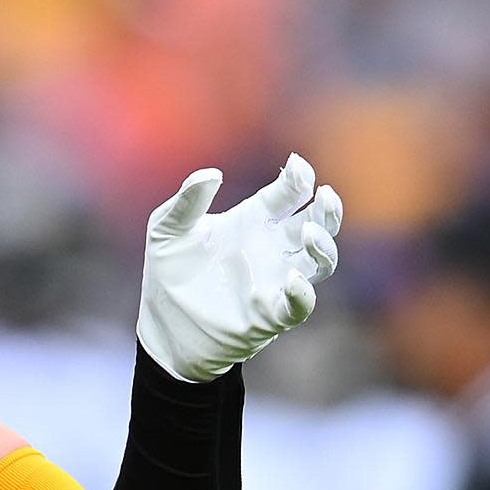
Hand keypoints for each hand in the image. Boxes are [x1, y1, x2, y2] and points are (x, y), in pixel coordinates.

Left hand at [136, 153, 342, 382]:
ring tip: (307, 231)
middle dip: (327, 209)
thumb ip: (188, 201)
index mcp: (253, 220)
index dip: (298, 178)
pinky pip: (300, 305)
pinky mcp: (270, 315)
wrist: (162, 323)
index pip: (288, 194)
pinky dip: (303, 293)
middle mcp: (272, 248)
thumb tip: (212, 174)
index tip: (297, 166)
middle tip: (325, 194)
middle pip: (317, 223)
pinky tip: (293, 279)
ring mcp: (275, 281)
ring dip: (322, 246)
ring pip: (321, 262)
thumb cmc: (168, 269)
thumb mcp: (167, 228)